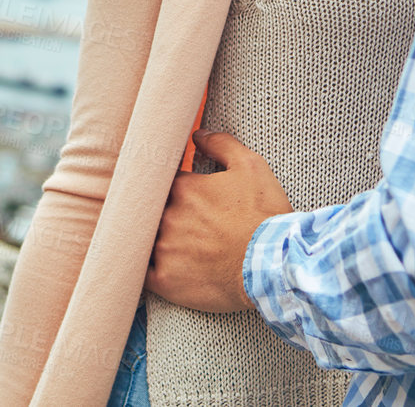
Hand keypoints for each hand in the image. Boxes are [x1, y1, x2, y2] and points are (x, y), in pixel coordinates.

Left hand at [144, 130, 292, 312]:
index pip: (161, 182)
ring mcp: (164, 248)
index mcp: (183, 188)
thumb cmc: (264, 215)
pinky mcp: (165, 280)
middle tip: (177, 223)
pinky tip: (151, 269)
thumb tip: (197, 134)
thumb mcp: (250, 167)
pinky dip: (144, 271)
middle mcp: (168, 215)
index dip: (169, 188)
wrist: (274, 265)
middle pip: (151, 211)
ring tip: (170, 246)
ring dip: (153, 240)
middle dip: (161, 214)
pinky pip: (141, 275)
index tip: (178, 196)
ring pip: (145, 240)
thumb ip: (221, 145)